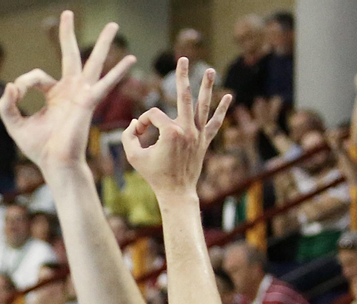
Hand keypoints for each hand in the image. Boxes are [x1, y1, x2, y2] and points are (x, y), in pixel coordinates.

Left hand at [0, 14, 137, 172]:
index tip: (17, 94)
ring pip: (92, 62)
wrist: (55, 164)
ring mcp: (81, 94)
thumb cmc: (39, 148)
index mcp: (54, 95)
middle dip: (67, 34)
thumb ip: (7, 105)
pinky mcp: (88, 102)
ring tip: (113, 25)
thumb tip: (9, 85)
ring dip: (102, 43)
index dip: (24, 83)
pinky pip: (104, 83)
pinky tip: (130, 58)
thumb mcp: (14, 124)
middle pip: (70, 55)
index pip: (37, 76)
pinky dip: (117, 71)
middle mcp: (70, 91)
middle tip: (67, 13)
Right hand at [124, 57, 231, 196]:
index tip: (139, 134)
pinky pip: (215, 123)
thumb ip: (128, 137)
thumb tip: (135, 122)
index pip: (153, 115)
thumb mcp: (133, 156)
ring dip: (206, 87)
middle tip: (182, 58)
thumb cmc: (154, 175)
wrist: (176, 192)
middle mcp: (187, 130)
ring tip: (209, 70)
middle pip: (184, 97)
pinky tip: (229, 96)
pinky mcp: (204, 141)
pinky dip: (222, 110)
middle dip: (182, 76)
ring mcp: (198, 135)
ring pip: (203, 106)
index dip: (143, 122)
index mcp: (170, 132)